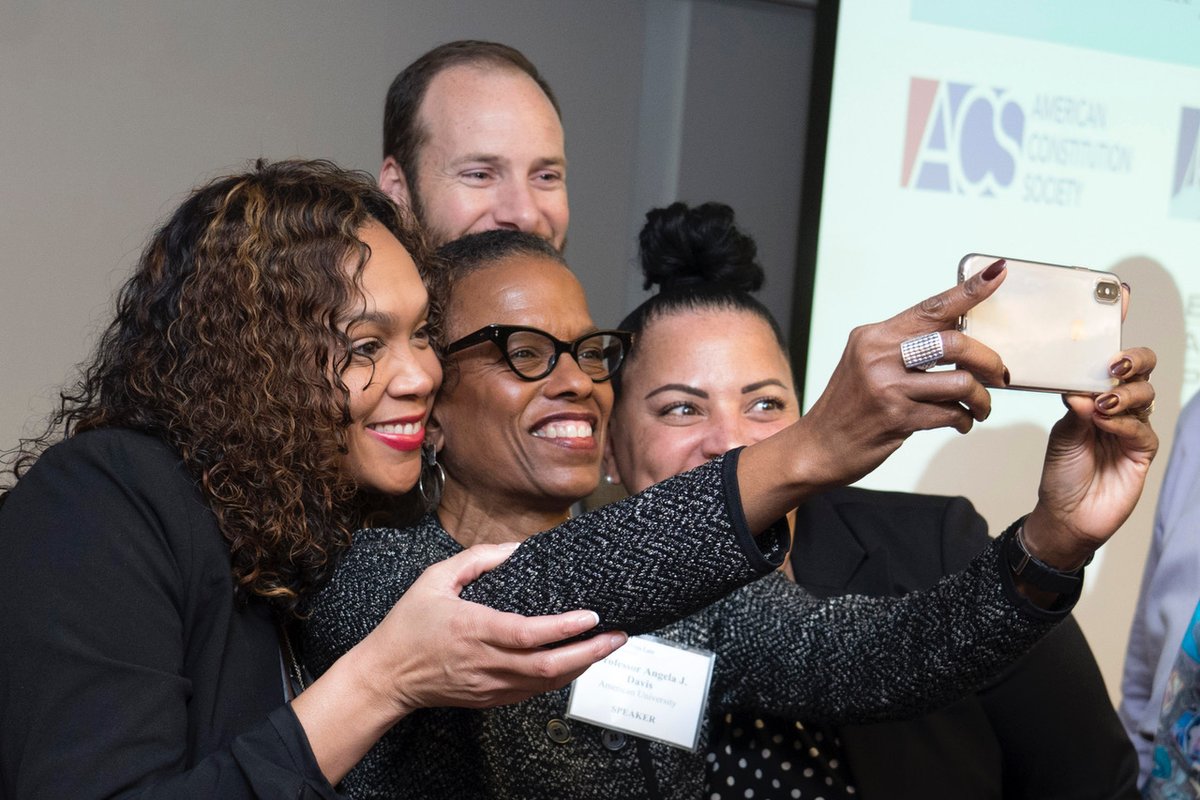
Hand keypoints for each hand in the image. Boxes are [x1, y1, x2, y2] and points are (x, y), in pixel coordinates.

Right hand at [362, 542, 627, 716]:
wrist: (386, 676)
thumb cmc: (408, 626)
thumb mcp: (434, 579)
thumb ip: (477, 559)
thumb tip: (516, 548)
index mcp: (472, 629)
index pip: (528, 634)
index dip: (564, 628)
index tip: (592, 616)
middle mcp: (485, 662)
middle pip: (548, 666)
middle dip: (589, 652)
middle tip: (618, 636)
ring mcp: (490, 685)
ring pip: (546, 684)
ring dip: (581, 666)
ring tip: (606, 646)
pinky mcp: (491, 699)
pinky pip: (534, 693)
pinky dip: (560, 679)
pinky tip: (576, 663)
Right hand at [800, 258, 1008, 486]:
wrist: (818, 447)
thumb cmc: (849, 406)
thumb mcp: (867, 364)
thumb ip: (905, 348)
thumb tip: (958, 333)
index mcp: (874, 336)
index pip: (931, 307)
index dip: (968, 290)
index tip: (996, 273)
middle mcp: (878, 357)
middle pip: (954, 342)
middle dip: (988, 359)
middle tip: (998, 374)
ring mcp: (887, 388)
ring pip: (960, 382)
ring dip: (982, 398)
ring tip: (980, 407)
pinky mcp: (896, 419)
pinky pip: (951, 414)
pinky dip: (965, 419)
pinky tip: (961, 422)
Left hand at [1022, 346, 1157, 568]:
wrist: (1067, 516)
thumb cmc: (1061, 473)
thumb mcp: (1062, 434)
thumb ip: (1075, 411)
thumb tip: (1081, 388)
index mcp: (1095, 395)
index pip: (1111, 359)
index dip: (1118, 330)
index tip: (1120, 299)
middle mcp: (1118, 406)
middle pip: (1141, 369)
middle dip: (1132, 359)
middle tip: (1113, 365)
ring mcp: (1133, 426)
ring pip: (1144, 394)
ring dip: (1123, 394)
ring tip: (1101, 404)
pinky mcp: (1143, 450)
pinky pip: (1142, 427)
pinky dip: (1123, 421)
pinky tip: (1106, 422)